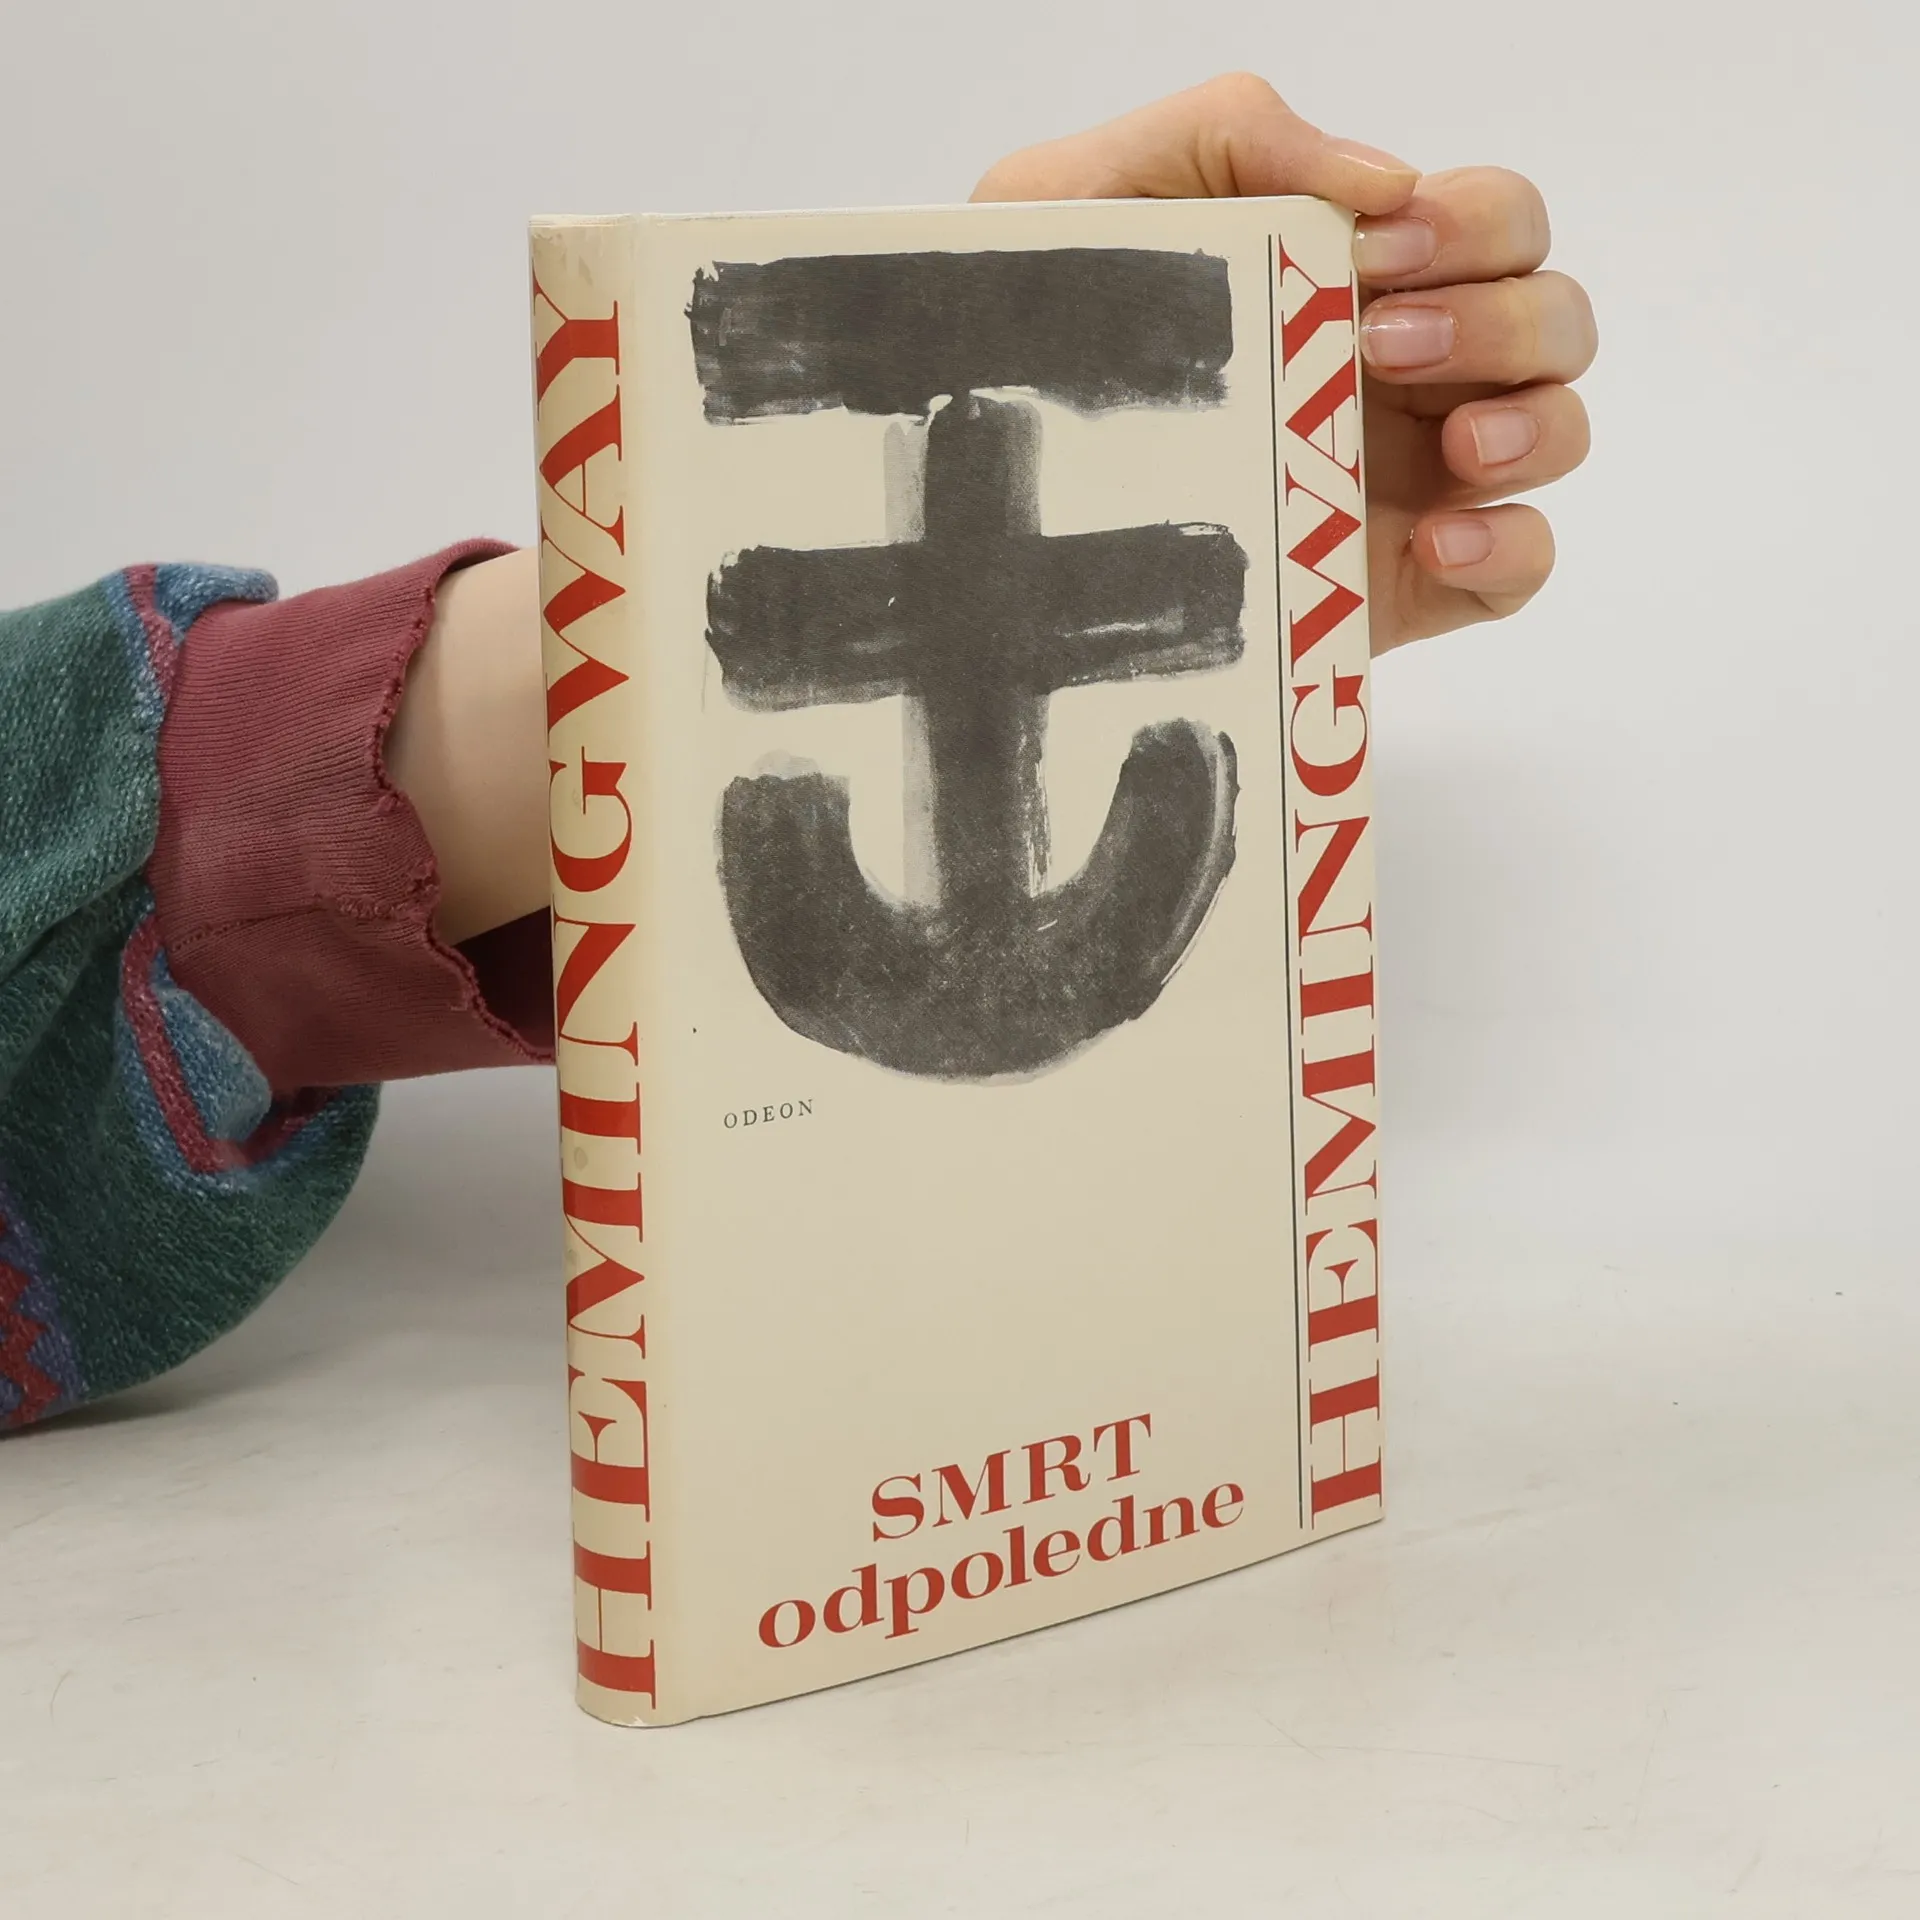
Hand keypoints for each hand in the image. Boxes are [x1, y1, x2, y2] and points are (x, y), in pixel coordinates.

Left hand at [973, 75, 1595, 652]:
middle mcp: (1401, 371)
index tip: (1374, 253)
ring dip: (1536, 421)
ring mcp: (1406, 478)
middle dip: (1499, 317)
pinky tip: (1442, 537)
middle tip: (1378, 346)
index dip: (1471, 223)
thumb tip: (1384, 179)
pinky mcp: (1394, 583)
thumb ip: (1228, 133)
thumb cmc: (1031, 334)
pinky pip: (1514, 567)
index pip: (1490, 220)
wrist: (977, 509)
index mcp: (1353, 275)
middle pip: (1549, 316)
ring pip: (1556, 428)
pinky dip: (1512, 545)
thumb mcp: (1093, 196)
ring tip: (1458, 445)